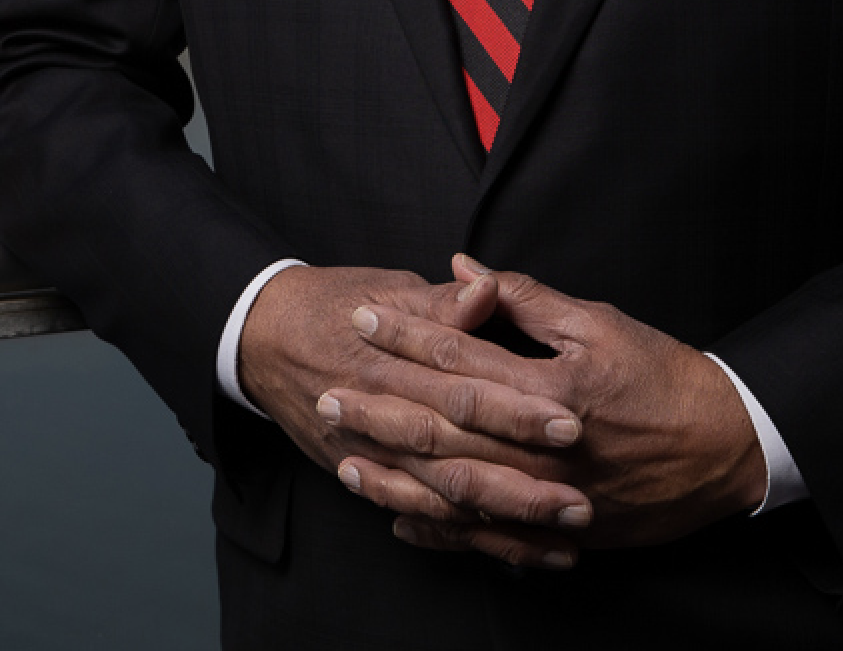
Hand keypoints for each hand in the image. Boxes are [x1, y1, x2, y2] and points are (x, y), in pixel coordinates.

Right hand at [236, 264, 593, 567]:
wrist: (263, 338)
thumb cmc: (333, 304)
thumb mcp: (387, 288)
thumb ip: (443, 302)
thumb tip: (487, 290)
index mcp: (394, 362)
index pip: (465, 387)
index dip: (517, 408)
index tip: (570, 422)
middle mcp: (382, 414)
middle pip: (457, 454)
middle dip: (520, 481)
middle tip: (579, 500)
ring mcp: (371, 454)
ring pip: (442, 497)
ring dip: (502, 522)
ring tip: (560, 538)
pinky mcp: (366, 476)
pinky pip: (421, 516)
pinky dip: (465, 539)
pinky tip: (515, 553)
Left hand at [322, 255, 766, 558]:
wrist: (729, 451)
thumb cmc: (668, 380)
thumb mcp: (602, 324)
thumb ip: (528, 300)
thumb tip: (467, 272)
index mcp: (551, 389)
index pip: (459, 354)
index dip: (406, 333)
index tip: (363, 316)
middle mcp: (543, 448)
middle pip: (443, 426)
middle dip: (380, 407)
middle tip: (327, 391)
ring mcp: (549, 496)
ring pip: (455, 489)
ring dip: (395, 474)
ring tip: (344, 455)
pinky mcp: (559, 530)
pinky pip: (486, 537)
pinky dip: (440, 529)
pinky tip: (398, 519)